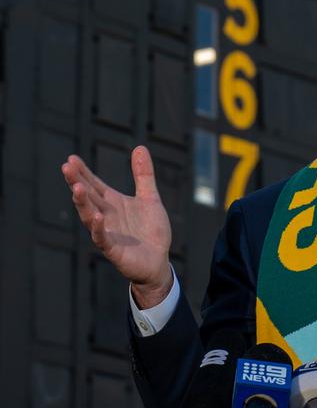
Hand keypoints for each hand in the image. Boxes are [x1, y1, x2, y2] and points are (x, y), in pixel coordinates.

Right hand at [61, 145, 172, 307]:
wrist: (159, 261)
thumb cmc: (151, 231)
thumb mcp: (150, 198)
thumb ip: (144, 174)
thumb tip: (140, 147)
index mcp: (113, 203)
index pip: (94, 185)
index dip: (83, 172)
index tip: (71, 158)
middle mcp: (106, 216)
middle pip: (88, 197)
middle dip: (77, 183)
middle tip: (66, 167)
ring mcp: (108, 232)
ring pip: (90, 216)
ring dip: (83, 203)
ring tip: (77, 188)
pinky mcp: (114, 250)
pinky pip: (102, 238)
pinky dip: (98, 228)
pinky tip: (96, 217)